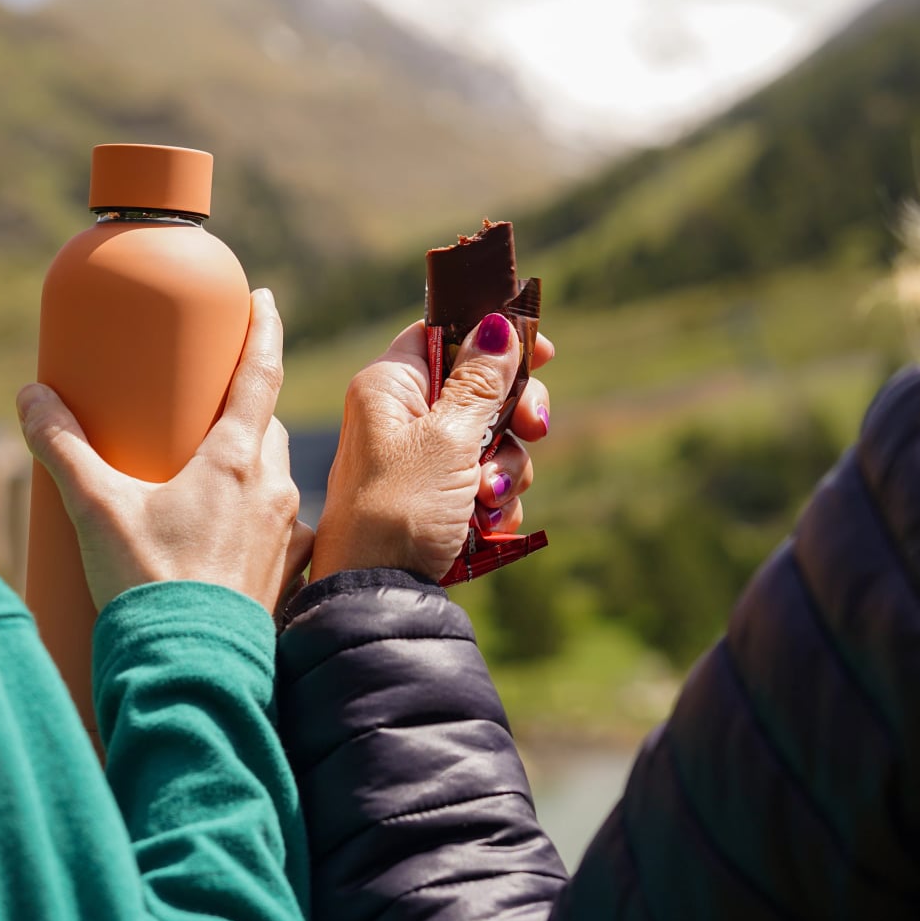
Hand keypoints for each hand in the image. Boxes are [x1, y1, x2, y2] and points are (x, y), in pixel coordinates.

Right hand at [17, 289, 315, 610]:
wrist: (192, 676)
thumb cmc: (148, 588)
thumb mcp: (95, 510)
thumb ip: (61, 448)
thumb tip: (30, 396)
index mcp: (236, 460)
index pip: (259, 374)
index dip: (263, 330)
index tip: (264, 300)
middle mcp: (273, 490)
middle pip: (264, 426)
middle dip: (242, 406)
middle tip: (211, 397)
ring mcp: (287, 535)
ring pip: (273, 477)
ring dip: (249, 464)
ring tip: (210, 470)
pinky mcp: (287, 577)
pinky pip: (281, 530)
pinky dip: (259, 519)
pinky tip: (230, 535)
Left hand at [313, 312, 554, 581]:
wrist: (378, 595)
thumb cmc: (402, 509)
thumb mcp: (448, 438)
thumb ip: (480, 382)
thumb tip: (497, 325)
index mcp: (390, 386)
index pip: (443, 333)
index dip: (492, 337)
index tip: (542, 351)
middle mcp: (401, 416)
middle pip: (478, 388)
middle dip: (514, 416)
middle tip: (534, 430)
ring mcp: (418, 459)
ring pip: (490, 439)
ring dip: (506, 468)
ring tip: (488, 496)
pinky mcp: (434, 498)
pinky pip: (482, 480)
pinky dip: (494, 499)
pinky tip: (488, 521)